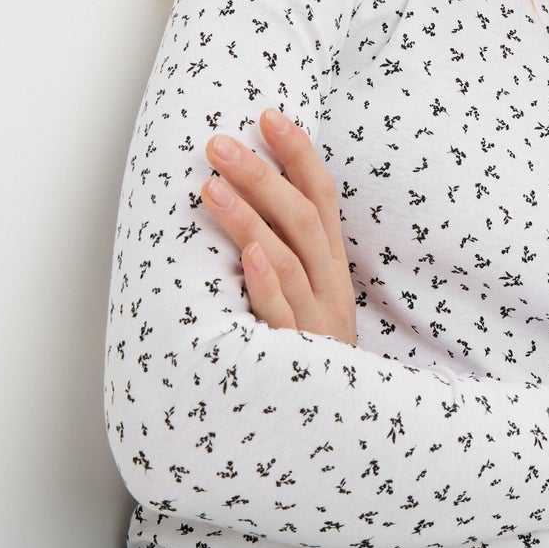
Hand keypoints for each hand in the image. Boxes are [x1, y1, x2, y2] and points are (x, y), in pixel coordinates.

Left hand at [201, 110, 356, 345]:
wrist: (335, 433)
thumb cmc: (306, 357)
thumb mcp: (307, 299)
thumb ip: (284, 253)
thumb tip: (240, 196)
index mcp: (330, 268)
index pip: (322, 197)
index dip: (298, 153)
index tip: (268, 114)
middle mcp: (328, 287)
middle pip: (303, 218)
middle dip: (264, 174)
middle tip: (220, 143)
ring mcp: (315, 322)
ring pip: (287, 259)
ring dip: (251, 217)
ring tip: (213, 185)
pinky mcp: (297, 358)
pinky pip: (282, 315)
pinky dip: (267, 282)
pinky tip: (247, 255)